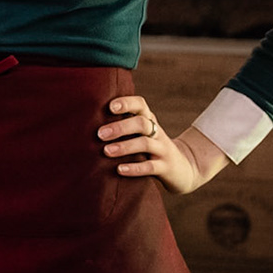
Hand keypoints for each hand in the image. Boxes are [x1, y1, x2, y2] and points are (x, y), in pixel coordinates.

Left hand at [99, 95, 225, 194]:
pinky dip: (134, 168)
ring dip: (124, 146)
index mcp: (150, 120)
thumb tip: (88, 121)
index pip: (140, 105)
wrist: (184, 169)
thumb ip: (124, 126)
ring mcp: (163, 150)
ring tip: (106, 151)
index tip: (110, 107)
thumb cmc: (151, 149)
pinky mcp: (166, 168)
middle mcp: (157, 132)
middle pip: (141, 123)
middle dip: (120, 127)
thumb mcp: (142, 134)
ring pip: (145, 144)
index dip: (126, 103)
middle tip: (100, 134)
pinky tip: (120, 169)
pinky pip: (150, 167)